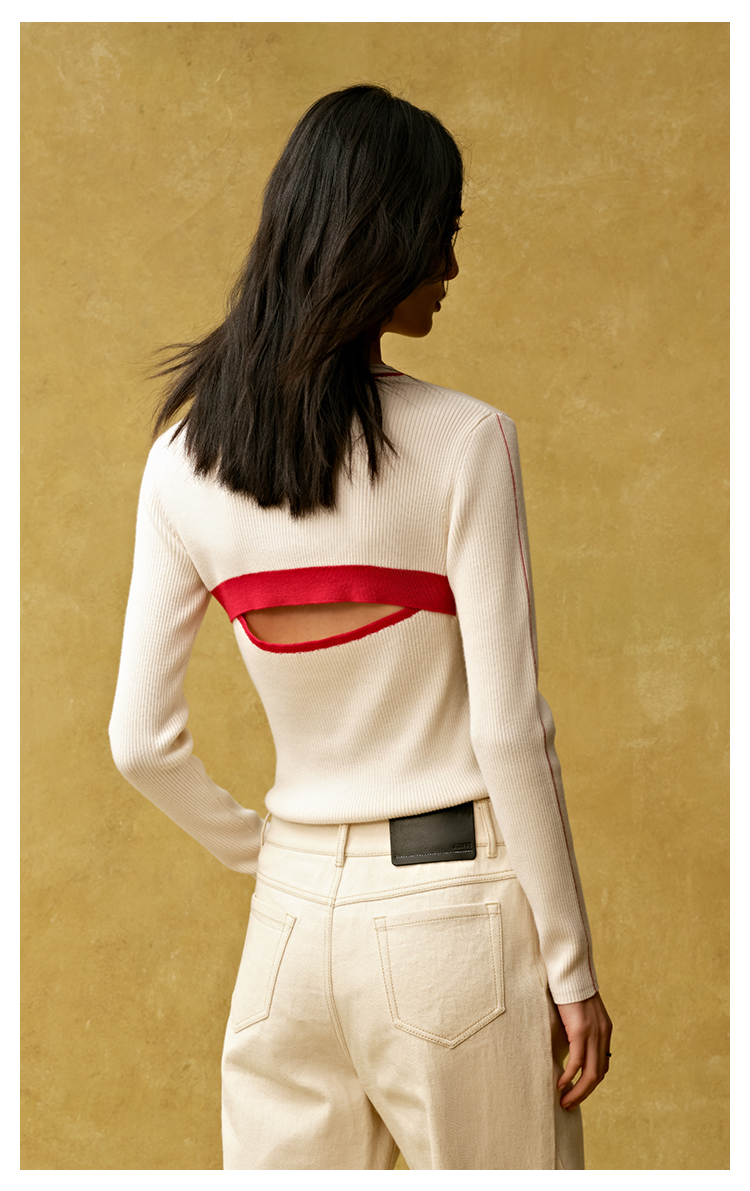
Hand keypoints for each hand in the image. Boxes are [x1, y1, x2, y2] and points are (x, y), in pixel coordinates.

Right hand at [555, 991, 612, 1109]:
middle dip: (584, 1093)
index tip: (576, 1091)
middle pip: (598, 1075)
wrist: (570, 970)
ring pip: (590, 1074)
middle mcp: (602, 1035)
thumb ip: (578, 1028)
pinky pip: (577, 1062)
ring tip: (565, 1102)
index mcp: (604, 1031)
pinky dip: (570, 1077)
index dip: (589, 1082)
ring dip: (577, 1092)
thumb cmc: (568, 989)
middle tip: (570, 1105)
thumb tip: (567, 1044)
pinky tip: (561, 1084)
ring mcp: (593, 1034)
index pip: (601, 1065)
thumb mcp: (579, 1013)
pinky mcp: (581, 1031)